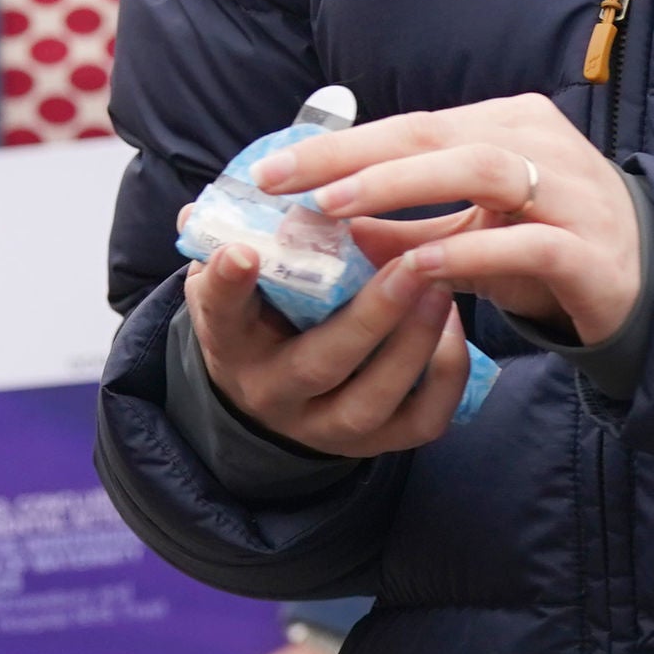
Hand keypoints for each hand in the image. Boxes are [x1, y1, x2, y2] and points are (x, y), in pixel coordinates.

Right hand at [182, 224, 471, 459]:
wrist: (269, 395)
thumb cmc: (255, 314)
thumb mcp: (227, 278)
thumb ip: (219, 239)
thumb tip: (201, 209)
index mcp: (229, 342)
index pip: (219, 313)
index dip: (228, 285)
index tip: (244, 250)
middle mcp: (272, 393)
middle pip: (318, 365)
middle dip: (370, 317)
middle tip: (411, 265)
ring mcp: (324, 427)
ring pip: (373, 399)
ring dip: (413, 343)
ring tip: (442, 286)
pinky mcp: (375, 444)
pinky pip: (420, 421)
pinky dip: (445, 375)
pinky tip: (452, 324)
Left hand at [264, 92, 641, 349]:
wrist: (650, 290)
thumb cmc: (547, 251)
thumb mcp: (469, 234)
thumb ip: (406, 230)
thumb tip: (329, 229)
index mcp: (505, 126)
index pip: (409, 126)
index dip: (338, 146)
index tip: (271, 170)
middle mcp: (538, 146)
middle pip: (432, 135)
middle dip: (351, 157)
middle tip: (284, 182)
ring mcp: (571, 193)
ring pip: (478, 169)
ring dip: (399, 187)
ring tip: (335, 209)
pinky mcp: (591, 252)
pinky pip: (524, 243)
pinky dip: (470, 251)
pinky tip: (421, 268)